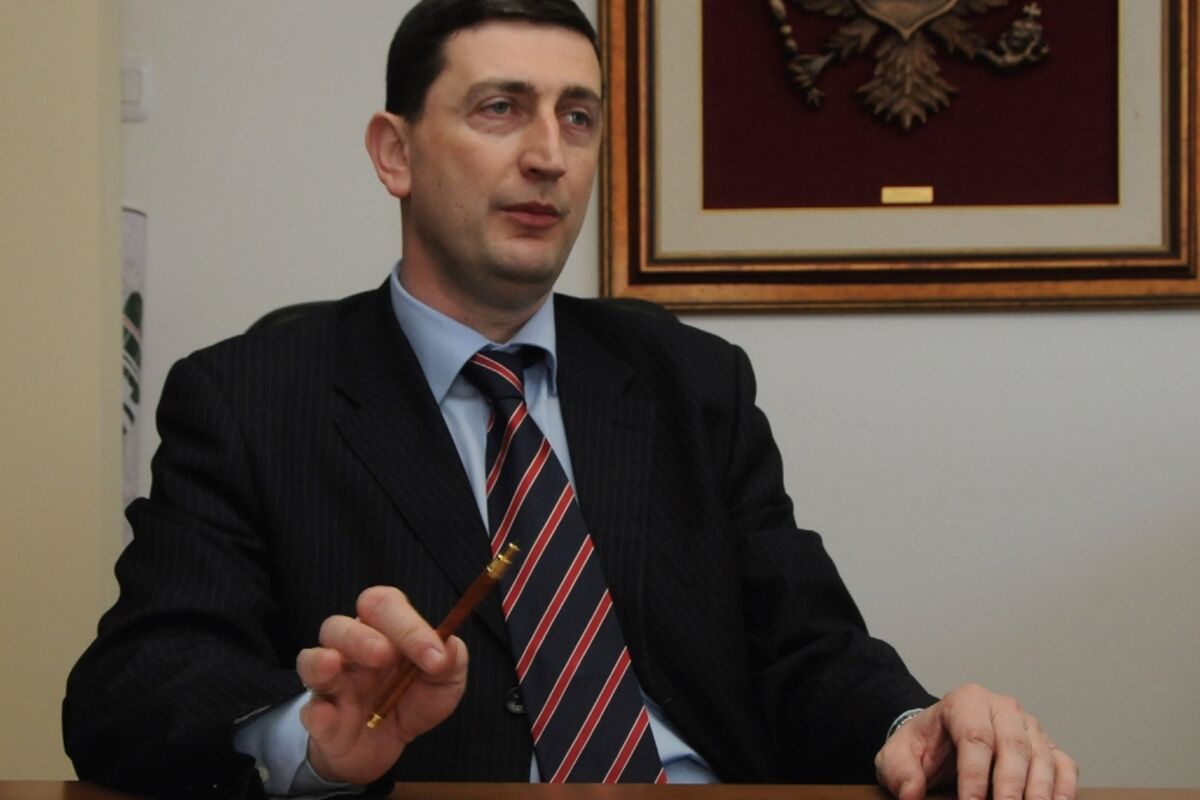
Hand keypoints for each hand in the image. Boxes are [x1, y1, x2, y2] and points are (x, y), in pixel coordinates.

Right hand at [295, 586, 467, 784]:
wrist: (388, 747)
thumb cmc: (413, 700)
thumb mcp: (444, 681)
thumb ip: (451, 660)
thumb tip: (447, 648)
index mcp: (383, 630)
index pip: (383, 605)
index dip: (407, 624)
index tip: (434, 656)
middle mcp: (351, 649)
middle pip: (339, 625)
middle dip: (361, 637)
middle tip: (386, 656)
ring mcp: (332, 683)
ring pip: (311, 659)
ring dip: (322, 661)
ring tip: (333, 664)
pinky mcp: (320, 718)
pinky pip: (309, 710)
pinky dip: (317, 712)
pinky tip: (328, 715)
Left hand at [875, 683, 1077, 799]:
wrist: (941, 740)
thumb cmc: (924, 746)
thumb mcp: (898, 755)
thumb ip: (899, 772)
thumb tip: (911, 794)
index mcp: (965, 701)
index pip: (975, 737)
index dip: (974, 776)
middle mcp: (1002, 708)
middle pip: (1014, 746)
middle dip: (1010, 788)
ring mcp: (1029, 725)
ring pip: (1042, 757)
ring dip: (1039, 793)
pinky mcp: (1046, 745)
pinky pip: (1064, 765)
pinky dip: (1064, 790)